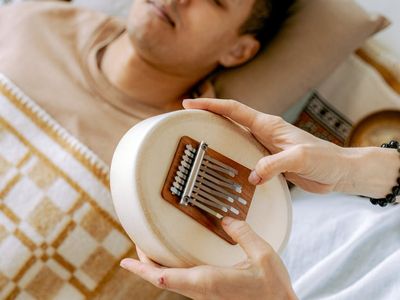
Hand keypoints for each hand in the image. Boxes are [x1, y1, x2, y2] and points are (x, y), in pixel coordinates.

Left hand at [120, 217, 296, 299]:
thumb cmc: (272, 289)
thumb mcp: (262, 255)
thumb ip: (243, 234)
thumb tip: (226, 219)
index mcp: (209, 281)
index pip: (166, 278)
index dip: (144, 270)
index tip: (127, 261)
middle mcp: (202, 290)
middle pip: (163, 280)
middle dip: (145, 265)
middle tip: (134, 249)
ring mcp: (206, 295)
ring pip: (171, 283)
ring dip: (155, 269)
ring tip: (147, 253)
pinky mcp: (211, 294)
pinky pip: (183, 283)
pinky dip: (170, 272)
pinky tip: (173, 263)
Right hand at [182, 98, 352, 193]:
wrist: (338, 172)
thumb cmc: (324, 159)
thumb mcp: (300, 159)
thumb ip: (275, 164)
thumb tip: (252, 175)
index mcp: (268, 125)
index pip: (234, 110)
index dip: (211, 105)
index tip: (190, 104)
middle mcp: (264, 133)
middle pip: (230, 120)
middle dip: (208, 116)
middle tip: (186, 120)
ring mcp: (265, 146)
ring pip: (235, 138)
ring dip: (217, 137)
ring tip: (198, 142)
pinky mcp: (269, 160)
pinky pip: (244, 155)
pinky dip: (230, 158)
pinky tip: (223, 167)